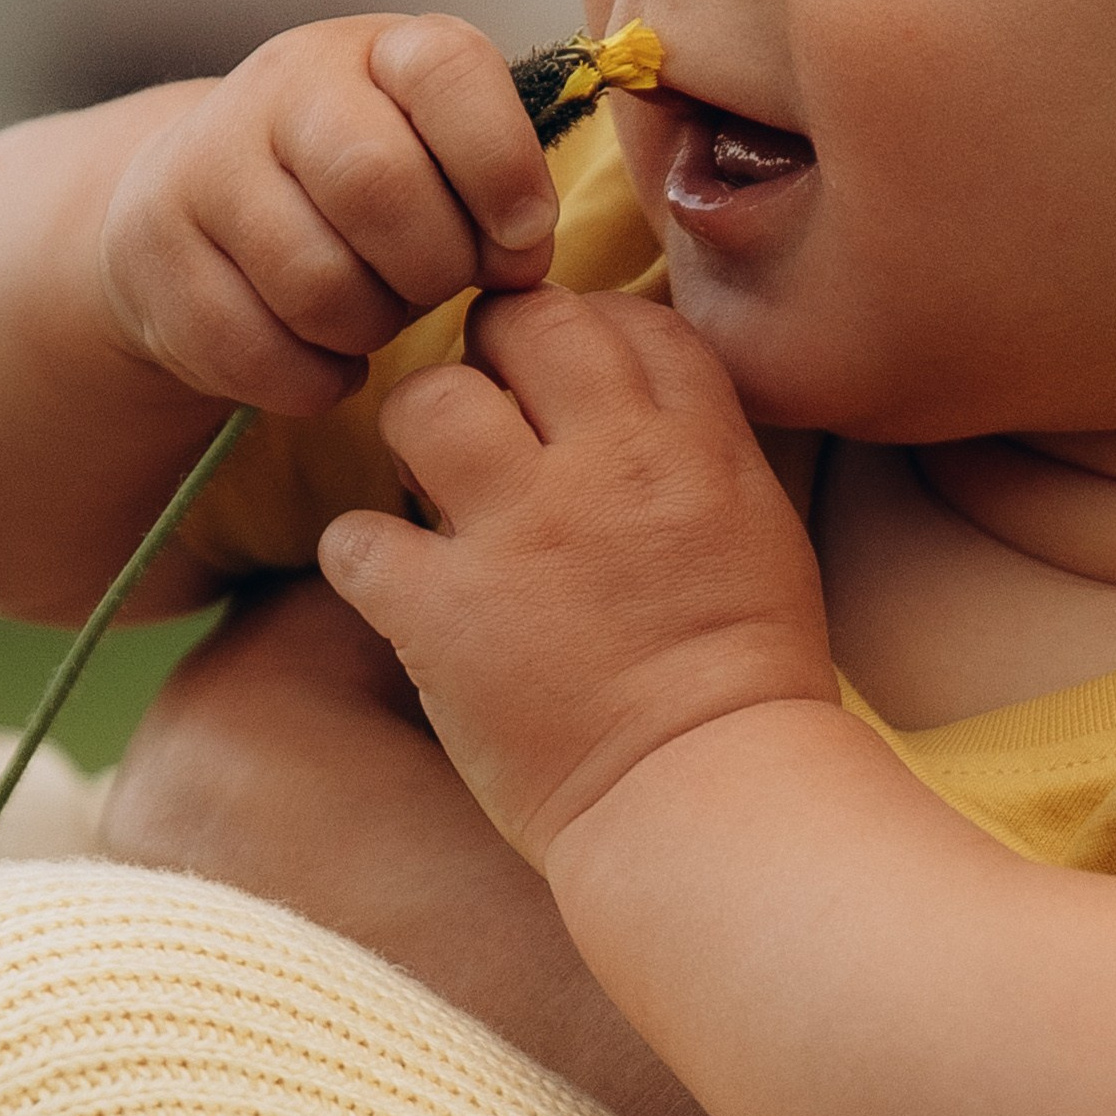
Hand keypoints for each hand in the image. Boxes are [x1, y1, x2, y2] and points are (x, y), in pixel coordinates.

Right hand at [96, 13, 557, 416]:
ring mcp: (206, 165)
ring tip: (377, 313)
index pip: (448, 71)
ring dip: (372, 328)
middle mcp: (282, 87)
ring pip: (318, 283)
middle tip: (439, 285)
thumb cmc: (355, 183)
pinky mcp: (154, 254)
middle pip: (380, 185)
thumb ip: (495, 184)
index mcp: (372, 50)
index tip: (521, 236)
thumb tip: (522, 256)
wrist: (196, 207)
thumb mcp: (431, 151)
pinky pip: (259, 352)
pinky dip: (315, 378)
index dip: (502, 164)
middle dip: (435, 266)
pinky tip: (324, 355)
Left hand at [318, 287, 838, 864]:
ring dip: (416, 430)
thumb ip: (699, 445)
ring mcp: (520, 533)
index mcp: (692, 443)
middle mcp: (604, 464)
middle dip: (491, 347)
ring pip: (428, 400)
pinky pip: (357, 536)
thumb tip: (637, 400)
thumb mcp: (758, 525)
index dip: (585, 329)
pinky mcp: (443, 613)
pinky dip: (362, 555)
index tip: (563, 374)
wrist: (707, 799)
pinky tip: (391, 581)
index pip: (626, 315)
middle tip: (483, 404)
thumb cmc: (747, 677)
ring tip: (427, 479)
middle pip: (523, 323)